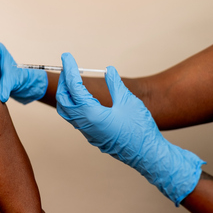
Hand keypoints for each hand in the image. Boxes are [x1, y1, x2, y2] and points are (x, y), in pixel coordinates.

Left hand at [56, 52, 204, 205]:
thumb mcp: (128, 102)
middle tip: (68, 67)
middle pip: (64, 99)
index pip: (73, 86)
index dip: (69, 69)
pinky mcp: (92, 136)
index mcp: (90, 113)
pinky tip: (81, 98)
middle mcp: (84, 124)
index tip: (66, 56)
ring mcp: (87, 132)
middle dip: (63, 81)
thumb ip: (115, 85)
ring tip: (72, 80)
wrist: (148, 156)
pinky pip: (75, 119)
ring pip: (67, 111)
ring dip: (66, 94)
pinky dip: (73, 104)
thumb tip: (108, 70)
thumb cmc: (140, 130)